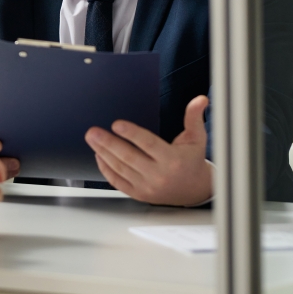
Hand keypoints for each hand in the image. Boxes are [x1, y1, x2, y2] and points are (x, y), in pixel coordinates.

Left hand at [85, 94, 212, 205]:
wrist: (194, 190)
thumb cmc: (192, 161)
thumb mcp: (197, 138)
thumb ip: (194, 118)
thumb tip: (200, 99)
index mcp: (173, 159)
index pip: (149, 144)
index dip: (132, 134)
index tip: (117, 124)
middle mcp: (159, 175)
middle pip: (129, 157)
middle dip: (108, 143)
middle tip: (93, 131)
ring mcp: (147, 187)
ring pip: (120, 169)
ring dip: (103, 152)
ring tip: (92, 139)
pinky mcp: (139, 194)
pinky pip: (118, 182)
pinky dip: (106, 169)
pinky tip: (99, 155)